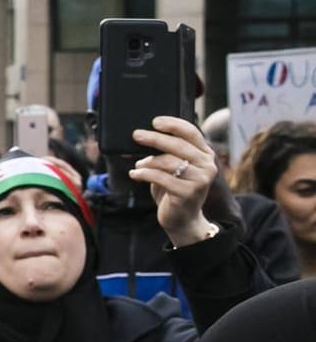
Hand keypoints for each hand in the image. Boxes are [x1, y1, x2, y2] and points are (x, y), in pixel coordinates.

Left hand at [130, 116, 216, 245]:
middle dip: (155, 138)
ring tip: (138, 165)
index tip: (155, 121)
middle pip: (178, 145)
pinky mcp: (187, 193)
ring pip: (168, 162)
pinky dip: (143, 174)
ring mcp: (200, 180)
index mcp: (206, 155)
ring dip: (148, 161)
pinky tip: (135, 174)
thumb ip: (168, 153)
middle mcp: (207, 165)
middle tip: (137, 135)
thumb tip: (144, 136)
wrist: (182, 220)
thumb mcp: (174, 168)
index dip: (173, 125)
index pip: (192, 133)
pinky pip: (160, 178)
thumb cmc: (175, 190)